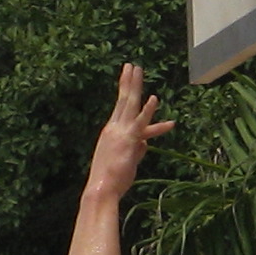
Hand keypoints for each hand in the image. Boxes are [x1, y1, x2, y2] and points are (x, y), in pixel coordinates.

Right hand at [85, 63, 174, 202]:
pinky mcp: (129, 140)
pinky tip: (154, 98)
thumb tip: (146, 143)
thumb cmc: (111, 179)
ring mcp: (121, 132)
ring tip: (138, 69)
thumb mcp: (126, 161)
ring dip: (134, 86)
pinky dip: (148, 110)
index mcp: (111, 131)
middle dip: (127, 81)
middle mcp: (113, 128)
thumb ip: (137, 149)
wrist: (101, 189)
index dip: (124, 91)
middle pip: (123, 100)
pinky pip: (140, 122)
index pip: (120, 107)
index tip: (127, 77)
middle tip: (131, 65)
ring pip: (129, 104)